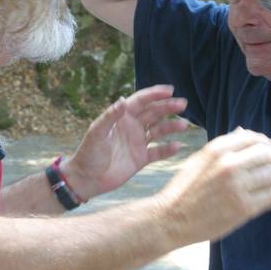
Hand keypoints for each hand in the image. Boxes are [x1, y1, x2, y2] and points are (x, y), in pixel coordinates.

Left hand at [60, 85, 188, 199]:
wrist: (87, 179)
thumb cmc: (88, 153)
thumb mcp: (97, 133)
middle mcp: (132, 127)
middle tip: (183, 104)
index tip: (170, 90)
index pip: (141, 101)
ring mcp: (138, 142)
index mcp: (122, 117)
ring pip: (159, 130)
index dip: (155, 94)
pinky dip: (168, 149)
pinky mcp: (141, 158)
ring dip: (171, 126)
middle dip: (168, 107)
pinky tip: (178, 146)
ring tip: (184, 125)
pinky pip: (158, 152)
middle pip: (154, 113)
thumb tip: (122, 100)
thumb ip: (110, 116)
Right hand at [155, 128, 270, 244]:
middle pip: (269, 154)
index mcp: (217, 149)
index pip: (254, 138)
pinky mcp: (243, 208)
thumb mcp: (199, 159)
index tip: (270, 151)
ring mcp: (238, 187)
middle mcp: (229, 164)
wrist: (171, 218)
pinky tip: (268, 195)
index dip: (267, 143)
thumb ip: (222, 146)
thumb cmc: (184, 189)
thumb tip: (243, 132)